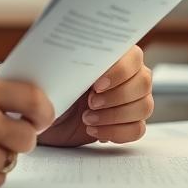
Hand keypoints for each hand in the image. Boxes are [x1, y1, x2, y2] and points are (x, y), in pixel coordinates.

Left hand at [37, 45, 152, 146]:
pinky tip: (94, 131)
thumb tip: (79, 58)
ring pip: (144, 106)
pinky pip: (138, 129)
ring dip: (115, 116)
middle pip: (143, 83)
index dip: (119, 72)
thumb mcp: (54, 72)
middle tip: (90, 104)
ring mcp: (131, 99)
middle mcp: (126, 74)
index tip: (95, 85)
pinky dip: (116, 132)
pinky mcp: (128, 122)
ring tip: (87, 119)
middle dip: (116, 97)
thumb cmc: (48, 86)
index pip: (133, 57)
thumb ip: (72, 62)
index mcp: (111, 55)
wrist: (42, 114)